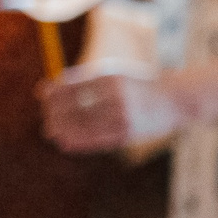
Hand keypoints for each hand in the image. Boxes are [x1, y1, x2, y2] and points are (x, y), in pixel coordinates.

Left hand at [41, 70, 184, 152]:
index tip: (41, 95)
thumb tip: (56, 83)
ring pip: (83, 125)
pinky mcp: (127, 134)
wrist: (175, 99)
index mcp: (111, 77)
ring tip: (51, 132)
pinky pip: (96, 140)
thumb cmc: (141, 85)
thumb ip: (89, 79)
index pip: (73, 85)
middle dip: (55, 113)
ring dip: (63, 130)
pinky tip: (65, 142)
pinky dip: (78, 142)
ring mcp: (121, 116)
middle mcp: (115, 96)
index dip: (54, 91)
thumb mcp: (117, 75)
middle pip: (75, 106)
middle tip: (45, 118)